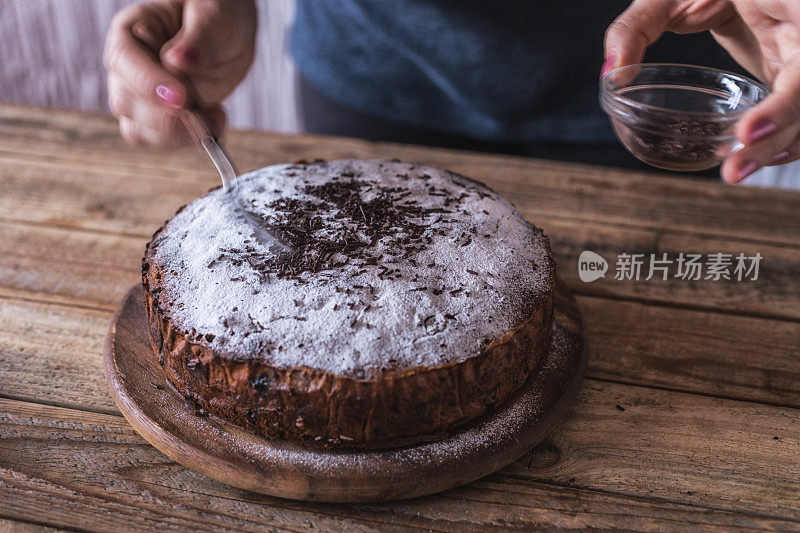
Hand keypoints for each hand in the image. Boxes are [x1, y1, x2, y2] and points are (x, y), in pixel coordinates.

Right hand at [103, 0, 256, 146]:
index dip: (149, 84)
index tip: (182, 98)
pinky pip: (159, 140)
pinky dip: (186, 141)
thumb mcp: (213, 16)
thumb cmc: (216, 12)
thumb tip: (177, 61)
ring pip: (139, 128)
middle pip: (126, 102)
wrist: (230, 33)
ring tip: (216, 117)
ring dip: (178, 134)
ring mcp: (141, 95)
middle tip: (207, 112)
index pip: (124, 61)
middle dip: (167, 116)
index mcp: (132, 31)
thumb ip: (198, 40)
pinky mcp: (159, 117)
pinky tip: (214, 122)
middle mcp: (129, 66)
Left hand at [603, 0, 799, 182]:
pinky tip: (747, 154)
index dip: (786, 102)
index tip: (746, 132)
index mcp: (789, 3)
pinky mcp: (792, 68)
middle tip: (733, 168)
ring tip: (734, 170)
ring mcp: (799, 52)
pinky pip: (796, 107)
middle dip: (776, 135)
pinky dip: (777, 134)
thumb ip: (635, 28)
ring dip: (776, 145)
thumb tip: (612, 74)